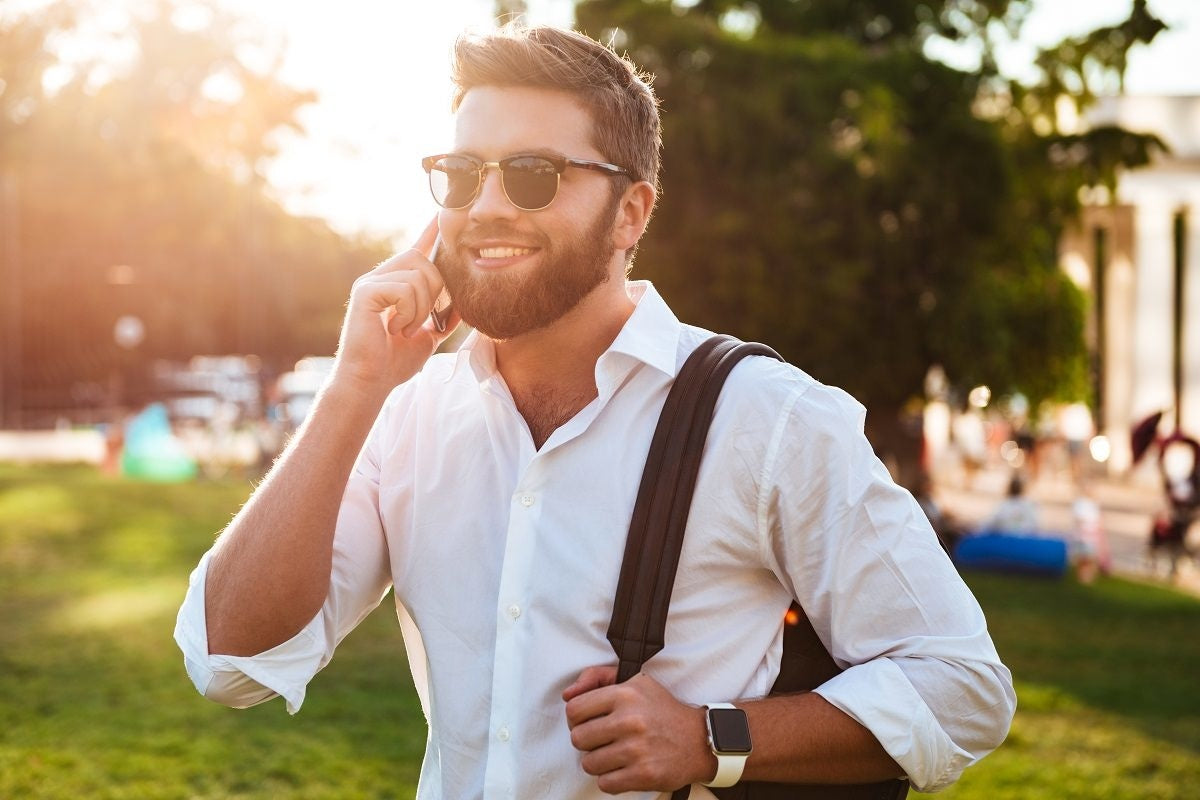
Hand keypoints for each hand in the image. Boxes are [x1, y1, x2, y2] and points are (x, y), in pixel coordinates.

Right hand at [331, 217, 459, 394]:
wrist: (370, 382)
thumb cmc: (394, 362)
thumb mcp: (427, 337)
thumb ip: (443, 319)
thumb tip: (464, 305)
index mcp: (395, 284)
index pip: (417, 250)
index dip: (430, 232)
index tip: (442, 213)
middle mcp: (380, 276)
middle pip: (423, 260)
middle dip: (435, 291)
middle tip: (422, 320)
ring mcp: (370, 282)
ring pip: (417, 276)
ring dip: (420, 308)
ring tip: (404, 328)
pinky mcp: (365, 292)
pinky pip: (403, 289)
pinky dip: (407, 312)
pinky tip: (395, 328)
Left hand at [563, 665, 715, 793]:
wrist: (698, 739)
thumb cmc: (661, 710)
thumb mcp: (635, 682)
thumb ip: (597, 678)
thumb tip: (567, 694)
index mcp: (625, 694)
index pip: (574, 709)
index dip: (576, 718)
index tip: (589, 721)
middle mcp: (630, 720)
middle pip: (577, 738)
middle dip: (587, 741)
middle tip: (603, 739)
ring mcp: (637, 750)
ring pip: (588, 763)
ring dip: (598, 762)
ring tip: (614, 754)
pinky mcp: (643, 775)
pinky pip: (605, 783)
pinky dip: (611, 779)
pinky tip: (624, 768)